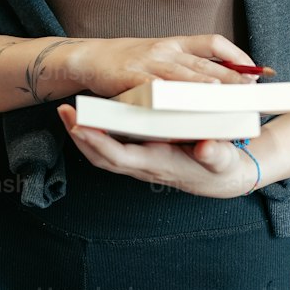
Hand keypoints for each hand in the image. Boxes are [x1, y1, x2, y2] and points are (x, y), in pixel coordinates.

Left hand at [55, 103, 259, 197]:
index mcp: (158, 164)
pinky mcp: (142, 154)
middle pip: (101, 157)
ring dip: (83, 134)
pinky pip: (112, 146)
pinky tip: (92, 115)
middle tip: (64, 111)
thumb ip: (214, 154)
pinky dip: (97, 133)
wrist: (225, 177)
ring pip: (102, 152)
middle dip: (80, 136)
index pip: (120, 157)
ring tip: (69, 111)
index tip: (81, 126)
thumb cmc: (222, 167)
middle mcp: (143, 165)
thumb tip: (205, 147)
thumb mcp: (223, 160)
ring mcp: (140, 161)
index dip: (98, 143)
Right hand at [72, 32, 261, 98]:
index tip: (259, 70)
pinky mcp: (130, 77)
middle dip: (230, 76)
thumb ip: (187, 65)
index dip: (237, 55)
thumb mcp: (161, 55)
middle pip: (204, 62)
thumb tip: (220, 80)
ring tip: (223, 96)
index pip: (213, 42)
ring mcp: (148, 62)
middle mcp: (166, 50)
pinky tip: (178, 109)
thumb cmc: (130, 60)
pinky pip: (152, 89)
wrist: (90, 56)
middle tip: (252, 90)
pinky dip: (166, 98)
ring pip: (181, 75)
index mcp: (176, 43)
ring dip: (203, 85)